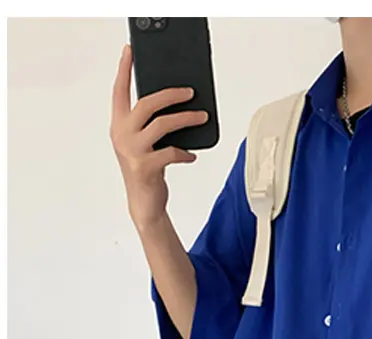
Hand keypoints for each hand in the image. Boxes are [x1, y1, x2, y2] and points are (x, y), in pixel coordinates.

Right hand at [109, 44, 207, 230]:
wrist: (144, 204)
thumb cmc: (147, 170)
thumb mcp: (144, 144)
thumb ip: (151, 125)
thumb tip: (178, 104)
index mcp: (119, 125)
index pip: (120, 91)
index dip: (125, 70)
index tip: (131, 50)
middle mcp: (121, 135)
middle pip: (146, 104)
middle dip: (171, 94)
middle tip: (190, 91)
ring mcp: (132, 151)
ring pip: (163, 124)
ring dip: (187, 119)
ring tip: (202, 116)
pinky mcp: (146, 167)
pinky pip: (172, 152)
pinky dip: (185, 152)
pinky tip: (191, 155)